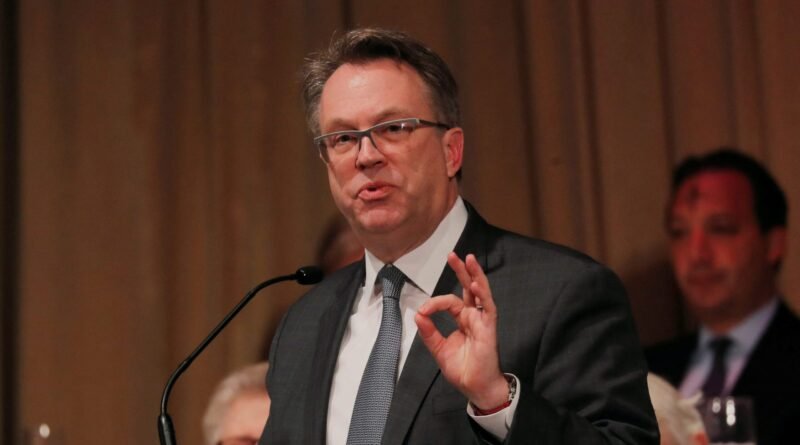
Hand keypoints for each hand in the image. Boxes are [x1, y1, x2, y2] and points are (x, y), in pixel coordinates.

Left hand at [414, 252, 507, 408]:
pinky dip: (482, 294)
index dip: (435, 303)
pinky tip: (474, 283)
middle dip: (461, 270)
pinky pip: (487, 307)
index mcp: (462, 320)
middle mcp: (474, 316)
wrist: (475, 387)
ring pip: (480, 292)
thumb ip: (429, 332)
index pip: (449, 301)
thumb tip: (418, 314)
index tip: (423, 312)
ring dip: (474, 274)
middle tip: (452, 255)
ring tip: (469, 258)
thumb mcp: (439, 349)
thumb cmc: (462, 369)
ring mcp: (483, 320)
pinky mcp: (489, 328)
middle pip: (468, 288)